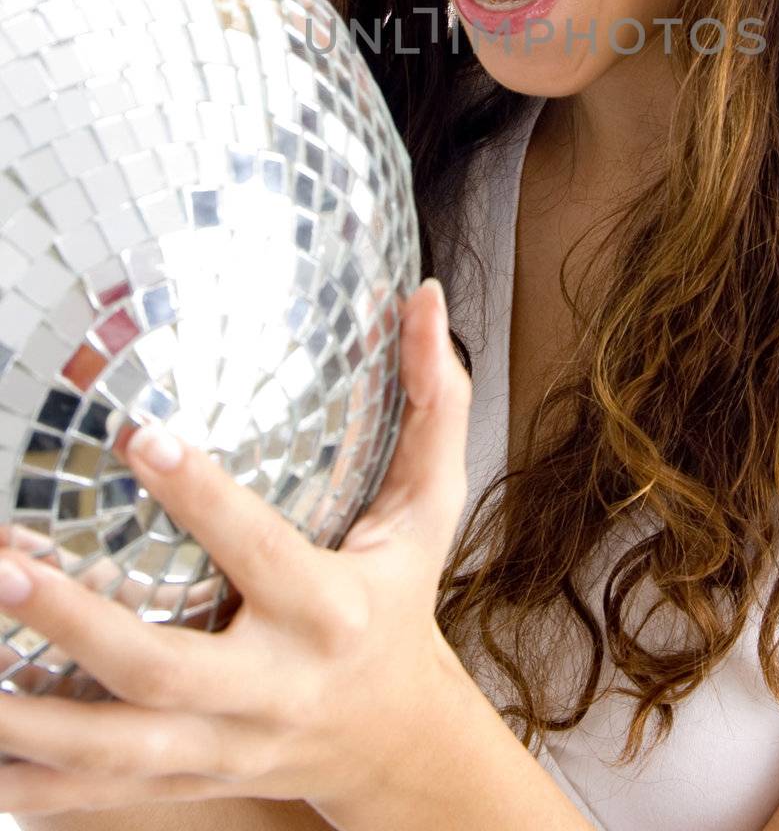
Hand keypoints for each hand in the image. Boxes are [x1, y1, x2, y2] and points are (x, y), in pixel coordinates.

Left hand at [0, 277, 471, 823]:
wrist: (392, 743)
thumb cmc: (400, 603)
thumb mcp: (428, 510)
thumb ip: (434, 404)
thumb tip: (426, 298)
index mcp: (329, 611)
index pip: (260, 551)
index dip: (202, 497)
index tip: (136, 433)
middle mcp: (273, 688)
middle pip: (162, 669)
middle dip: (75, 624)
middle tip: (0, 566)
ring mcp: (223, 748)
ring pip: (114, 750)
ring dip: (28, 717)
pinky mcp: (186, 785)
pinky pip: (97, 799)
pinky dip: (34, 785)